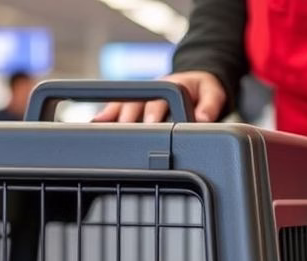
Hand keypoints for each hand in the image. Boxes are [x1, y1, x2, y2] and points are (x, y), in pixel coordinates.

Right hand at [92, 71, 226, 123]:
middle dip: (129, 117)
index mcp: (170, 86)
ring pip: (122, 105)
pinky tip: (94, 124)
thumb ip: (211, 104)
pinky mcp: (132, 104)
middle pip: (136, 103)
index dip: (154, 110)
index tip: (150, 122)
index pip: (160, 98)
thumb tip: (203, 118)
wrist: (192, 83)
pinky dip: (105, 116)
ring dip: (111, 116)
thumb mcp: (213, 93)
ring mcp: (140, 98)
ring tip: (100, 127)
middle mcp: (152, 91)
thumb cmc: (201, 90)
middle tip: (124, 131)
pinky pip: (115, 108)